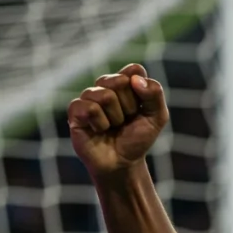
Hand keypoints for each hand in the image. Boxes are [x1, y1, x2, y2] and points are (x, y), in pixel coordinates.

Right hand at [67, 63, 168, 179]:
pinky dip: (100, 123)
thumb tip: (135, 79)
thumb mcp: (157, 117)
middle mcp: (105, 86)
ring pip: (104, 95)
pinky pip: (90, 108)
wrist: (122, 162)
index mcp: (126, 83)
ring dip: (116, 118)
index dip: (142, 89)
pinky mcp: (75, 111)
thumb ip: (154, 95)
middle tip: (127, 120)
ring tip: (113, 126)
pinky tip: (99, 130)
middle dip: (129, 106)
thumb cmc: (138, 138)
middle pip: (119, 81)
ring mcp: (89, 97)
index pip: (134, 70)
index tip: (141, 107)